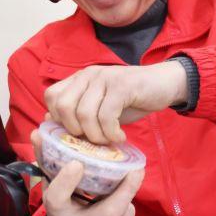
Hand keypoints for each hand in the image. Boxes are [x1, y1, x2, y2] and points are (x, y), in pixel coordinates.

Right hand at [32, 128, 143, 215]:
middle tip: (136, 168)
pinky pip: (127, 214)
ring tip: (135, 171)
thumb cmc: (61, 206)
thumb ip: (47, 162)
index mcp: (58, 213)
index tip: (75, 163)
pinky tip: (126, 188)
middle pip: (106, 213)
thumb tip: (38, 133)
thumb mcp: (50, 186)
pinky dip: (126, 198)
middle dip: (125, 189)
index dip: (65, 181)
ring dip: (129, 190)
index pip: (57, 199)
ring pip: (122, 212)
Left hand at [44, 62, 186, 144]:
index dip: (58, 118)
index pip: (51, 96)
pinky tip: (120, 137)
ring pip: (84, 113)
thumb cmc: (130, 100)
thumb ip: (80, 114)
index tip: (77, 132)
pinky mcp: (122, 85)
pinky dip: (111, 133)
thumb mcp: (101, 108)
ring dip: (96, 135)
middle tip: (92, 139)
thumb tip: (53, 125)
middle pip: (63, 106)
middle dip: (74, 130)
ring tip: (109, 140)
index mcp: (79, 79)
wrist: (164, 84)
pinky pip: (106, 115)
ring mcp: (104, 78)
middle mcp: (88, 75)